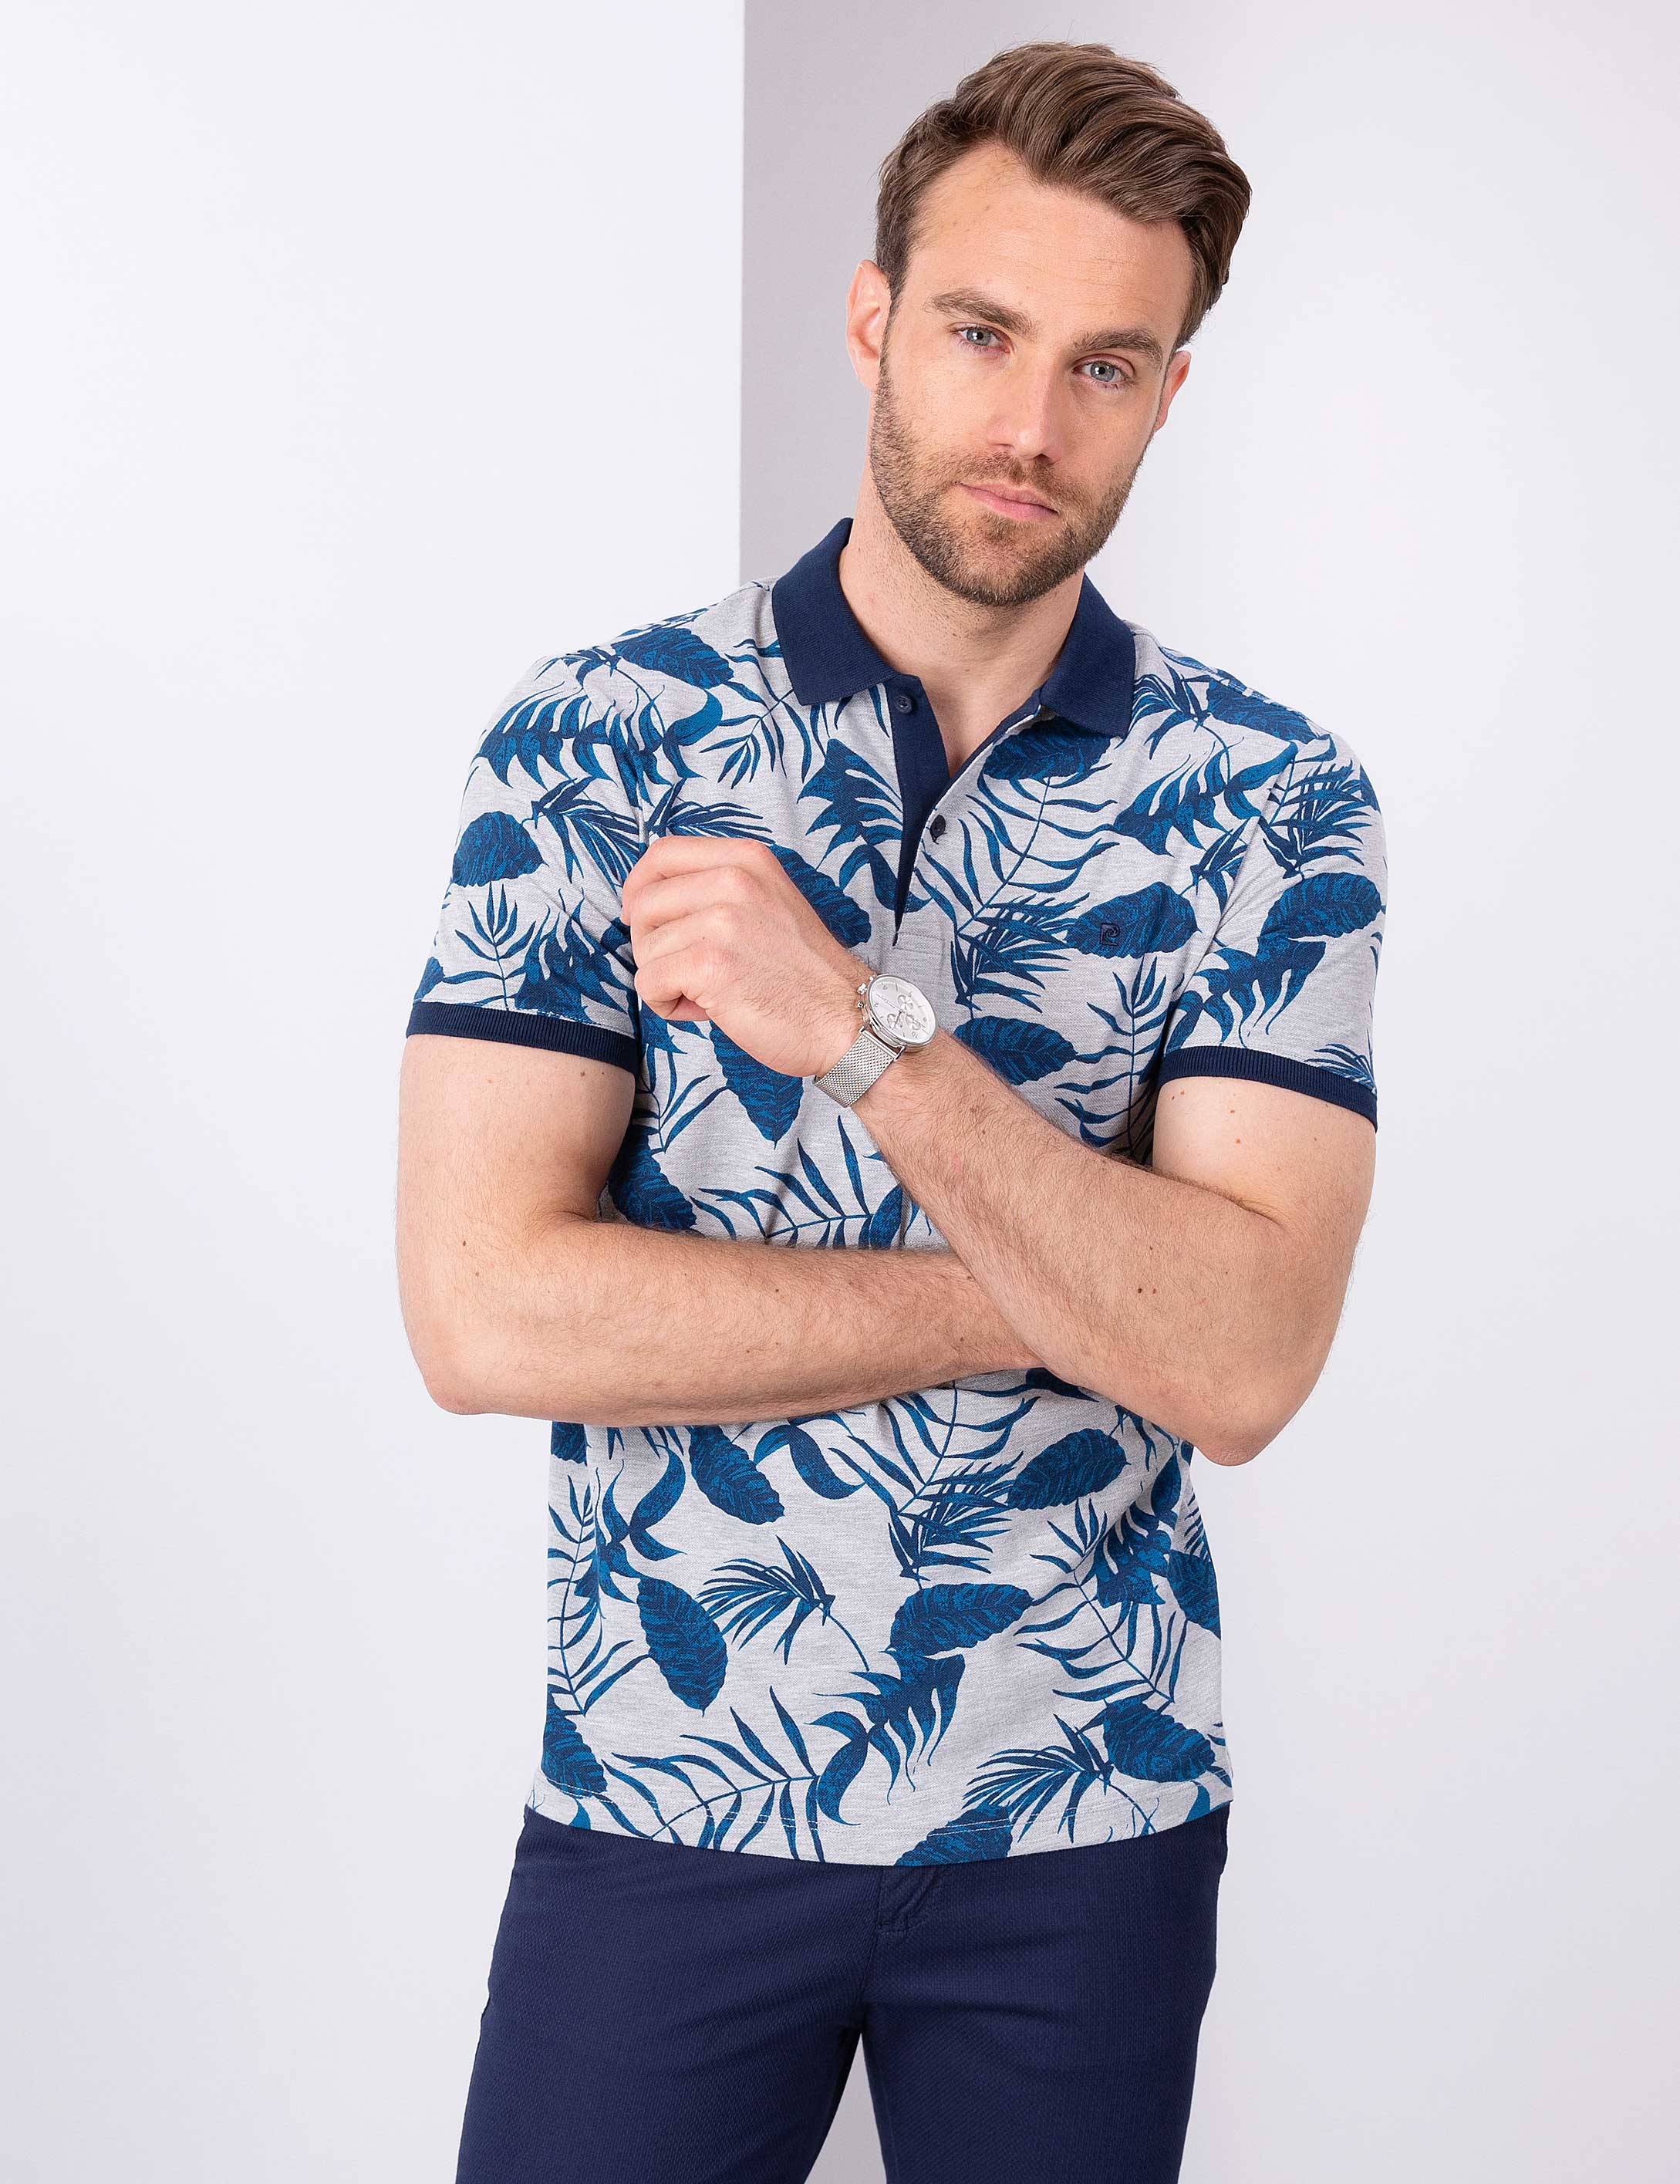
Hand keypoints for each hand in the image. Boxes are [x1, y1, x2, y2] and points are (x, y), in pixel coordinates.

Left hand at [622, 835, 867, 1077]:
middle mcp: (734, 880)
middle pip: (645, 904)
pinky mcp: (710, 964)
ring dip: (667, 981)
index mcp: (746, 859)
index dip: (639, 886)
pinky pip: (649, 983)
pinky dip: (668, 1005)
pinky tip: (707, 1010)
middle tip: (690, 971)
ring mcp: (722, 920)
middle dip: (653, 945)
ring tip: (711, 993)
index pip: (663, 854)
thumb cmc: (803, 974)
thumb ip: (718, 889)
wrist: (845, 1019)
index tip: (641, 916)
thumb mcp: (767, 903)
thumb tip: (648, 902)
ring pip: (645, 950)